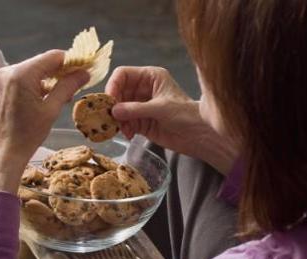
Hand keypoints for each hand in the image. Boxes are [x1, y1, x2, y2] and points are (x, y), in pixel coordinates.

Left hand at [0, 50, 89, 194]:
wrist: (0, 157)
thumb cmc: (26, 137)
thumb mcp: (51, 111)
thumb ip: (67, 87)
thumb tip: (84, 73)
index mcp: (20, 75)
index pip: (52, 56)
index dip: (70, 61)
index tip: (82, 69)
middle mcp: (4, 72)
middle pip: (38, 63)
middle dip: (55, 73)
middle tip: (71, 87)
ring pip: (25, 71)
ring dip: (41, 80)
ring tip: (53, 98)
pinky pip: (13, 80)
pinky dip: (26, 86)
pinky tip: (34, 101)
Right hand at [105, 66, 238, 174]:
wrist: (198, 136)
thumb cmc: (186, 115)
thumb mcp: (161, 108)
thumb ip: (136, 109)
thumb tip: (114, 111)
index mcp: (150, 77)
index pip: (123, 74)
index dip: (113, 85)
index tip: (108, 99)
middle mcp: (143, 89)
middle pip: (118, 92)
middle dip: (113, 105)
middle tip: (111, 117)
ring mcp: (141, 106)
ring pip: (119, 109)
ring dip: (118, 120)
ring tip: (122, 129)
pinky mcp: (140, 122)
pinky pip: (124, 123)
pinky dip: (123, 129)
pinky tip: (129, 135)